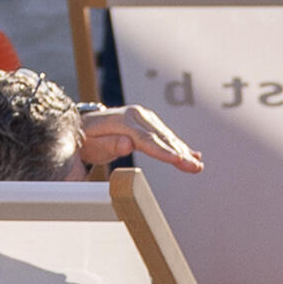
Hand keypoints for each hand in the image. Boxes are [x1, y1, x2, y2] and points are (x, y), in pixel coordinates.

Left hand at [75, 106, 207, 175]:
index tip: (177, 160)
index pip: (147, 139)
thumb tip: (128, 144)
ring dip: (184, 152)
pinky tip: (194, 155)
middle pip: (162, 138)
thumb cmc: (87, 139)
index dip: (163, 151)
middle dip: (180, 154)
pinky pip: (166, 137)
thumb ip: (110, 144)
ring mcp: (145, 118)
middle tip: (195, 168)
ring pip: (168, 138)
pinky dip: (180, 147)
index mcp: (124, 119)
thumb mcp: (93, 144)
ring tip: (197, 166)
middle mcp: (138, 115)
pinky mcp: (150, 124)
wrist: (85, 126)